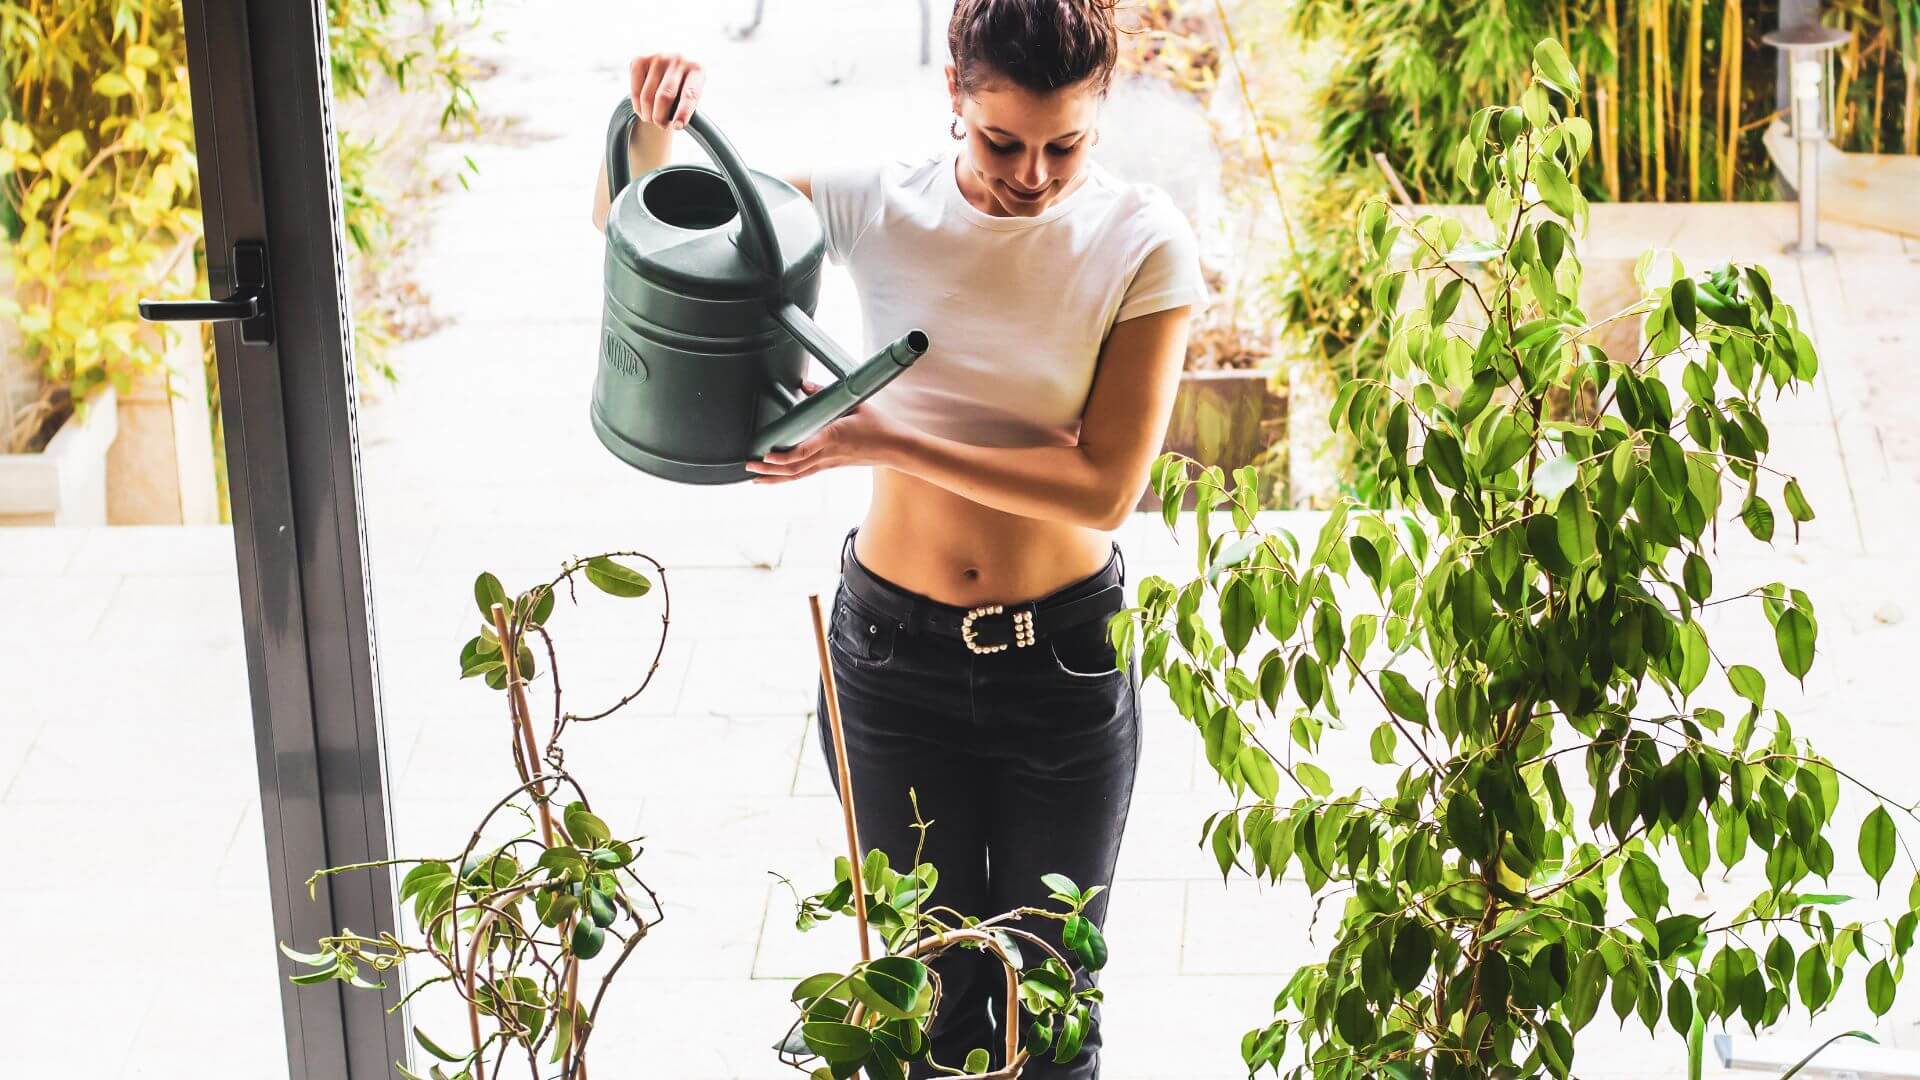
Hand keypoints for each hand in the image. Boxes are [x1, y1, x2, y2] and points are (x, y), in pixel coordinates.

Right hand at [629, 53, 704, 129]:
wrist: (670, 64)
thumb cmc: (683, 86)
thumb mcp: (692, 93)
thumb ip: (688, 105)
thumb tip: (676, 124)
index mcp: (697, 69)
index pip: (690, 94)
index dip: (683, 112)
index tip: (677, 126)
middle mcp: (678, 60)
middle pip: (665, 96)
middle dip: (660, 117)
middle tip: (660, 125)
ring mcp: (658, 58)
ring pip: (647, 96)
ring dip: (647, 114)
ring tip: (651, 119)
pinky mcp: (640, 60)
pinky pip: (635, 90)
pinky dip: (637, 105)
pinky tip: (642, 110)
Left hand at [745, 381, 910, 482]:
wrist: (894, 447)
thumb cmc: (877, 424)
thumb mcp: (854, 402)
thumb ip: (826, 392)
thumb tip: (803, 384)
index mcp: (833, 436)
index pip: (806, 450)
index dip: (784, 455)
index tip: (768, 454)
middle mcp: (828, 453)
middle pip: (794, 466)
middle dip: (770, 468)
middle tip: (750, 464)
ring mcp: (828, 463)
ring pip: (797, 475)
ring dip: (775, 478)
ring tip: (754, 478)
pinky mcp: (830, 466)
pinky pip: (804, 474)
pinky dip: (786, 478)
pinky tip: (773, 479)